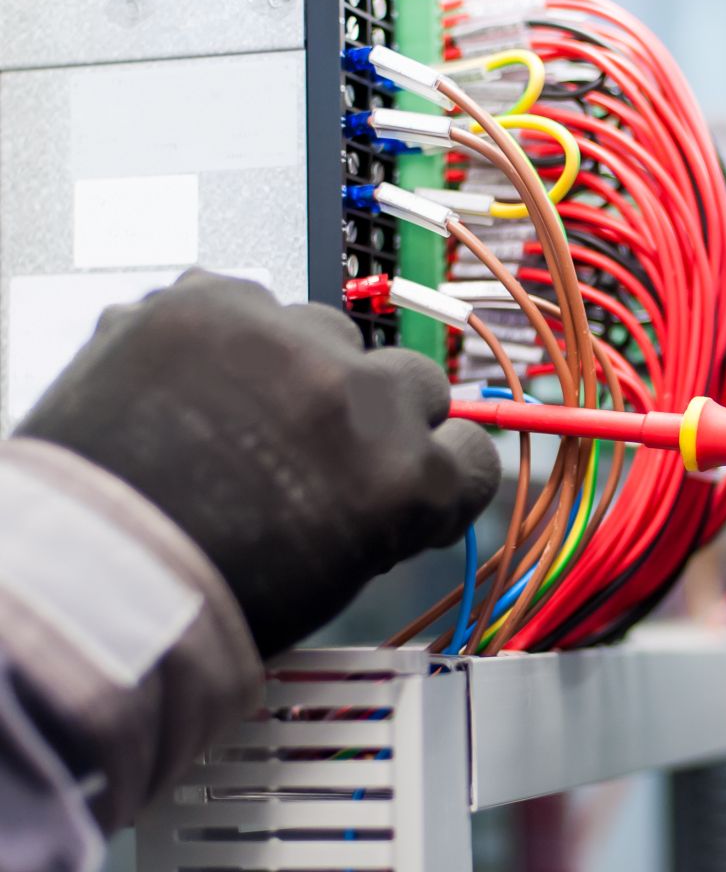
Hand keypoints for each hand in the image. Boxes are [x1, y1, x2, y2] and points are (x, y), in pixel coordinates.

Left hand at [15, 270, 498, 657]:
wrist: (74, 575)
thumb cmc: (201, 598)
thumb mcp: (337, 574)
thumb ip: (386, 510)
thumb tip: (397, 471)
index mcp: (403, 479)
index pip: (474, 452)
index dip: (443, 468)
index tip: (418, 474)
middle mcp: (358, 395)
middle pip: (415, 380)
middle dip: (378, 413)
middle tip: (318, 447)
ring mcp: (281, 339)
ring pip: (330, 334)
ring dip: (302, 369)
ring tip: (237, 417)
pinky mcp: (205, 303)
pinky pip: (245, 305)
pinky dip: (228, 340)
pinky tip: (193, 388)